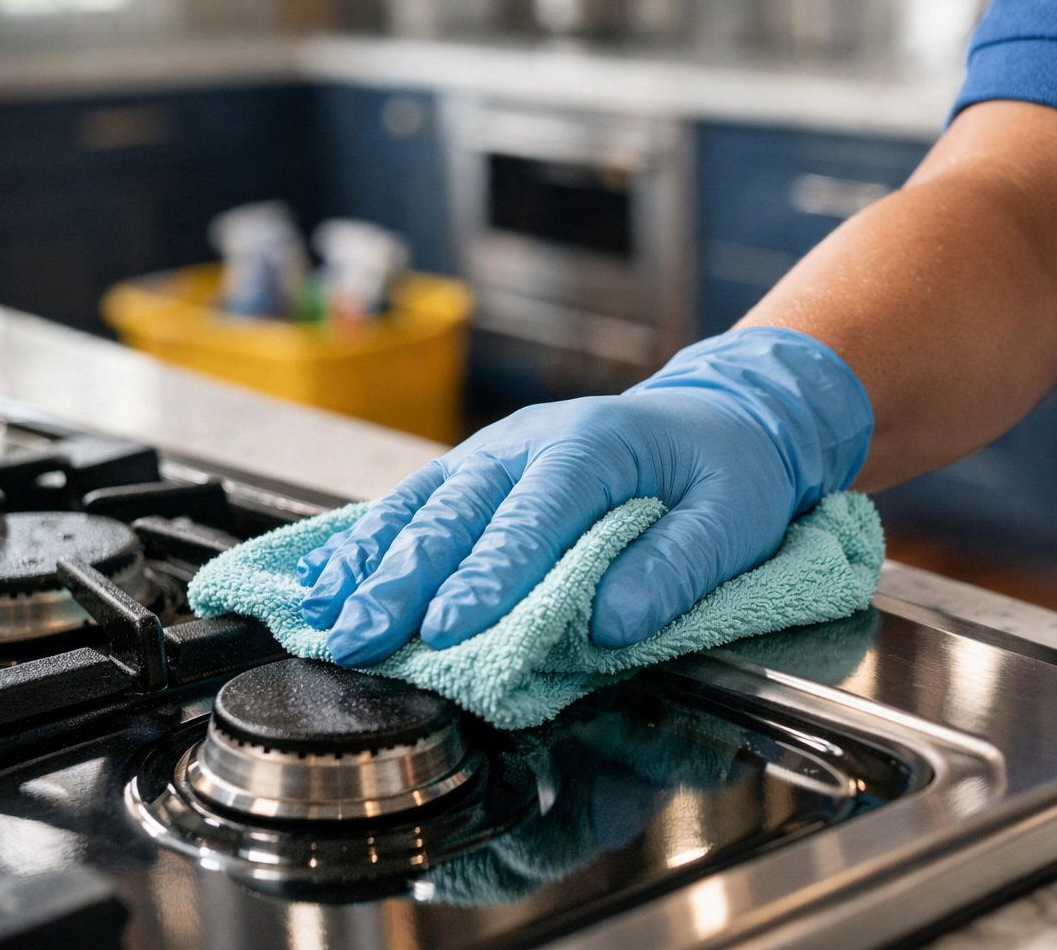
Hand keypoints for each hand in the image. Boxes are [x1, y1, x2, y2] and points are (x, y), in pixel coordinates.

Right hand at [297, 328, 872, 666]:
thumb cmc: (725, 471)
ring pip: (422, 504)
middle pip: (458, 512)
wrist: (719, 417)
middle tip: (359, 638)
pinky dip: (368, 539)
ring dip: (369, 561)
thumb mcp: (733, 517)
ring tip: (323, 612)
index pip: (535, 517)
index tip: (448, 629)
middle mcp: (531, 442)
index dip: (489, 575)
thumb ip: (677, 566)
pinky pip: (416, 501)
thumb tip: (611, 623)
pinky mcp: (479, 471)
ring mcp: (497, 453)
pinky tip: (326, 575)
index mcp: (595, 448)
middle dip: (402, 580)